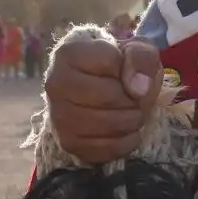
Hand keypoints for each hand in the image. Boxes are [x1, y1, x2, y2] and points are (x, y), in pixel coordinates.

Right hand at [43, 34, 161, 163]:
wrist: (105, 89)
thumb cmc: (122, 66)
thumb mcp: (138, 50)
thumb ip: (141, 58)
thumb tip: (138, 88)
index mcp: (69, 53)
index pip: (109, 61)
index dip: (129, 68)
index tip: (125, 71)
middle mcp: (55, 84)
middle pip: (108, 96)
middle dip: (133, 99)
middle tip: (135, 99)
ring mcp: (58, 115)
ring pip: (105, 124)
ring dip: (131, 121)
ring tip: (133, 113)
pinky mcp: (68, 142)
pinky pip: (103, 149)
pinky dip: (125, 142)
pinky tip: (127, 131)